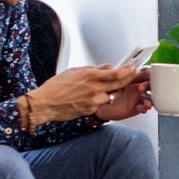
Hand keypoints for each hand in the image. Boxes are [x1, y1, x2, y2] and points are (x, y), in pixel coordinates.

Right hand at [27, 65, 141, 123]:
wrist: (45, 103)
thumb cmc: (55, 87)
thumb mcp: (74, 71)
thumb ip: (92, 70)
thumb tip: (106, 68)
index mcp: (89, 76)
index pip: (115, 74)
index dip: (127, 71)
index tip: (133, 68)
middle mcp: (93, 89)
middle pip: (119, 84)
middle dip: (128, 79)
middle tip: (132, 75)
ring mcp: (93, 101)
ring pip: (113, 95)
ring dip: (115, 91)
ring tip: (111, 86)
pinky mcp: (91, 110)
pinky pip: (103, 103)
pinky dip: (103, 99)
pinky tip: (97, 96)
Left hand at [95, 68, 152, 120]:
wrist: (101, 105)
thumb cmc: (105, 91)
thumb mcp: (105, 78)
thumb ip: (109, 71)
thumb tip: (111, 67)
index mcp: (132, 78)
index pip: (144, 73)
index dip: (149, 73)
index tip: (153, 73)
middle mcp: (136, 88)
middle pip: (150, 85)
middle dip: (152, 86)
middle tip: (149, 87)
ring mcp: (136, 98)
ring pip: (148, 97)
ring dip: (151, 99)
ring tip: (148, 101)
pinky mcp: (134, 108)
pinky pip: (142, 108)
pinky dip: (145, 108)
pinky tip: (144, 107)